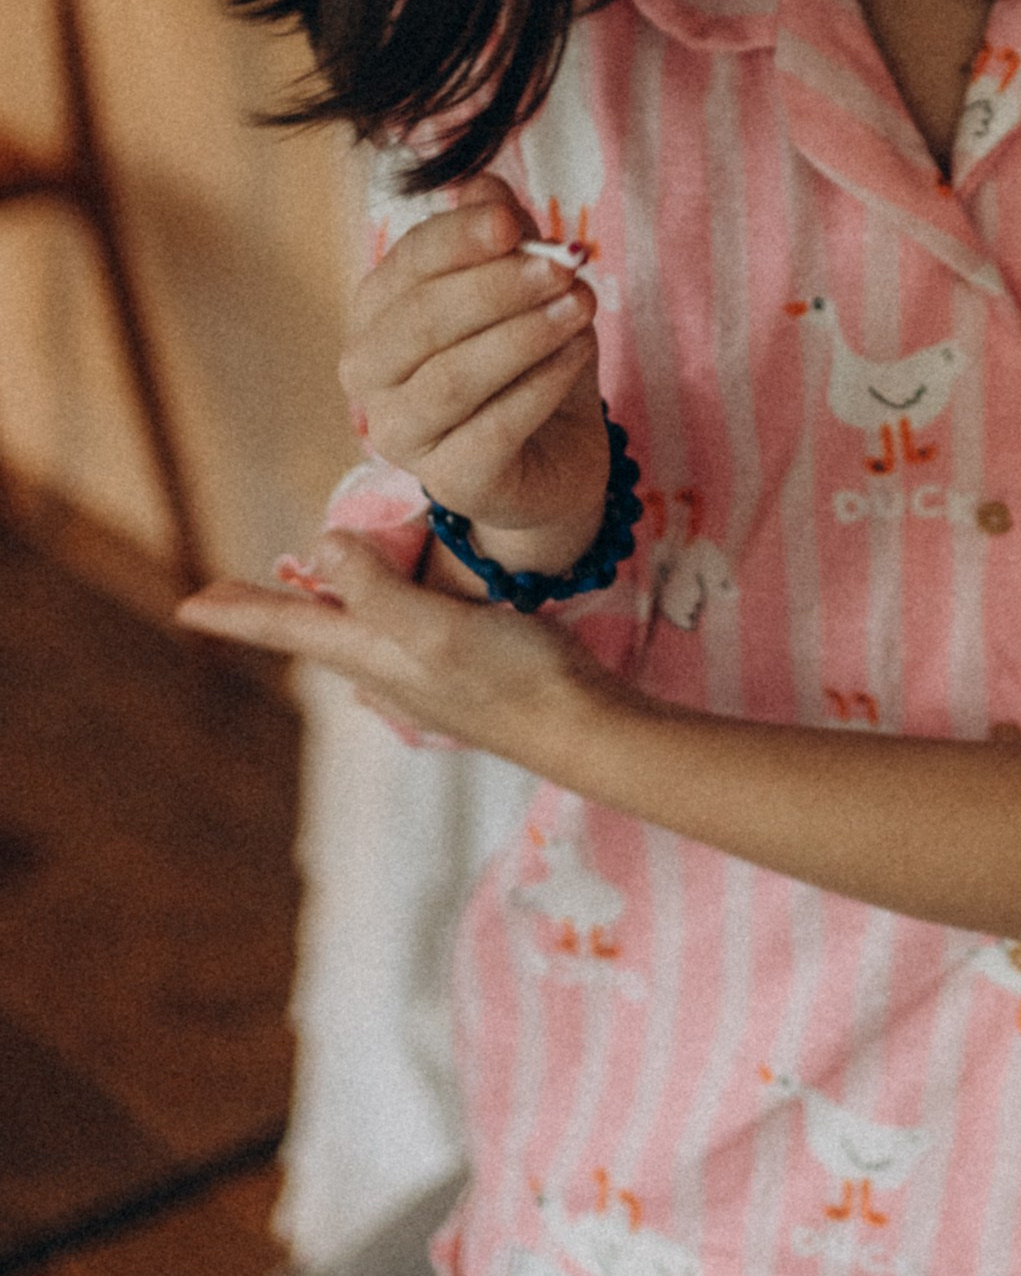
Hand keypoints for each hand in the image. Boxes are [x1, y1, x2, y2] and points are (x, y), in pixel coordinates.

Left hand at [179, 531, 609, 773]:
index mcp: (372, 655)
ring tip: (293, 598)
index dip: (237, 612)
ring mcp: (420, 678)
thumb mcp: (439, 627)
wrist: (579, 729)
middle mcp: (385, 670)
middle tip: (216, 599)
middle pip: (310, 633)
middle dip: (265, 612)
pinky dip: (370, 620)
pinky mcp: (455, 674)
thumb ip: (379, 591)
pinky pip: (391, 643)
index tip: (185, 605)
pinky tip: (381, 624)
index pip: (288, 628)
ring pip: (349, 639)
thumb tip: (320, 546)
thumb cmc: (513, 678)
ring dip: (315, 616)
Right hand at [345, 171, 605, 577]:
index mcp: (379, 315)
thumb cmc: (527, 361)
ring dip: (524, 334)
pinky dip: (540, 385)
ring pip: (453, 378)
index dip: (456, 239)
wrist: (554, 454)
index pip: (406, 266)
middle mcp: (372, 376)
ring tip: (583, 305)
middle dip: (497, 287)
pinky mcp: (450, 480)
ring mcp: (403, 434)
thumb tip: (484, 186)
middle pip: (423, 321)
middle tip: (565, 265)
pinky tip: (578, 354)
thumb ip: (500, 237)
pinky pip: (492, 428)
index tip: (513, 224)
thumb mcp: (524, 288)